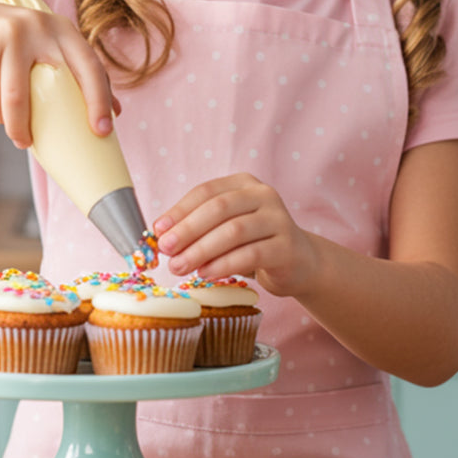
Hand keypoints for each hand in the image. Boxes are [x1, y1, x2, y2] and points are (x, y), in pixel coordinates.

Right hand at [0, 0, 117, 149]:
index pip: (91, 65)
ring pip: (16, 96)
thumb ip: (78, 72)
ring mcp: (10, 33)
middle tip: (67, 146)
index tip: (104, 129)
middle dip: (63, 118)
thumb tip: (117, 111)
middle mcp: (40, 26)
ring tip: (21, 140)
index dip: (101, 98)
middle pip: (58, 79)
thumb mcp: (47, 48)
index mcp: (63, 30)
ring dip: (18, 126)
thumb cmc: (14, 45)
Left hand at [154, 173, 321, 296]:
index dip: (179, 210)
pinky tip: (205, 274)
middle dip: (187, 230)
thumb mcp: (227, 227)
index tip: (158, 230)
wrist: (299, 263)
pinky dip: (223, 265)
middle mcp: (264, 195)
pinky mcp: (287, 247)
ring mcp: (279, 219)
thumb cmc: (254, 243)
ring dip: (201, 250)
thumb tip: (161, 236)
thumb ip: (199, 227)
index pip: (207, 191)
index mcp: (244, 184)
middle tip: (166, 250)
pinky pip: (250, 254)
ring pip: (234, 231)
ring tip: (180, 267)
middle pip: (219, 208)